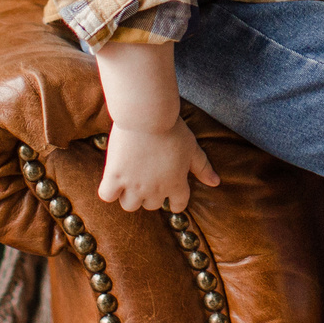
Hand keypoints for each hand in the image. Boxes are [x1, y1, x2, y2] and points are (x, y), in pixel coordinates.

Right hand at [96, 118, 219, 212]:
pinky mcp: (114, 176)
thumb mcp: (193, 148)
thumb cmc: (172, 129)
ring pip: (129, 206)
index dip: (175, 201)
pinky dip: (109, 191)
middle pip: (152, 206)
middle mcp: (155, 190)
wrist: (148, 116)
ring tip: (129, 181)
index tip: (170, 197)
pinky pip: (107, 196)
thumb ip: (203, 168)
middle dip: (150, 195)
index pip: (178, 205)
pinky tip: (112, 180)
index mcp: (177, 184)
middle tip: (147, 179)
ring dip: (129, 196)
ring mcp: (134, 185)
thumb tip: (216, 182)